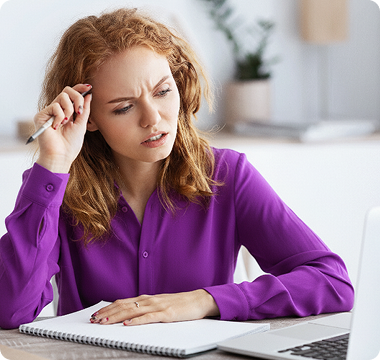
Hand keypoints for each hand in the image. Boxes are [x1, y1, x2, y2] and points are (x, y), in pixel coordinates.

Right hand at [35, 84, 91, 172]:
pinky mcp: (41, 115)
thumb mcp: (82, 125)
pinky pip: (55, 106)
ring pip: (62, 96)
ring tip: (67, 123)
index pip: (72, 94)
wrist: (61, 155)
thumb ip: (85, 110)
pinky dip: (60, 117)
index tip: (90, 87)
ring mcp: (49, 112)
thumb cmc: (71, 144)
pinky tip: (57, 127)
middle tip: (80, 112)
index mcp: (67, 111)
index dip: (80, 88)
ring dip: (69, 110)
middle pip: (67, 90)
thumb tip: (89, 94)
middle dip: (77, 98)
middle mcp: (57, 110)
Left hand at [90, 290, 219, 325]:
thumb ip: (146, 307)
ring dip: (116, 316)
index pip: (123, 302)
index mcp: (147, 298)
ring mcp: (157, 306)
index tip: (97, 314)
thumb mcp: (160, 304)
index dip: (108, 308)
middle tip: (94, 319)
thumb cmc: (180, 303)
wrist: (198, 300)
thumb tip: (129, 314)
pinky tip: (127, 324)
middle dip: (107, 313)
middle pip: (124, 306)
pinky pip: (149, 317)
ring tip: (104, 322)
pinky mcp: (166, 313)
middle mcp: (149, 300)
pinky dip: (136, 321)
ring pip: (132, 311)